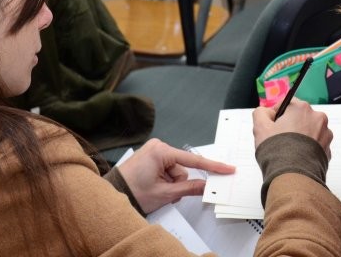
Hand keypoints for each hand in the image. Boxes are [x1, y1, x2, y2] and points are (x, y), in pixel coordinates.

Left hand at [118, 139, 234, 213]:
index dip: (212, 167)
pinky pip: (168, 169)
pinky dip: (165, 181)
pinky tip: (153, 186)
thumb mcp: (165, 193)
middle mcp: (158, 146)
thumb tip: (207, 186)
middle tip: (164, 192)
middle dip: (177, 183)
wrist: (112, 195)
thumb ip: (189, 188)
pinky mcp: (151, 157)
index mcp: (161, 151)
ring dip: (170, 184)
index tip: (228, 169)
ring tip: (155, 190)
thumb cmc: (133, 192)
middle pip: (183, 168)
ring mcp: (154, 151)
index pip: (193, 160)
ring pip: (175, 171)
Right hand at [253, 98, 331, 153]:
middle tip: (279, 140)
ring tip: (289, 151)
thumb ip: (261, 112)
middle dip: (289, 126)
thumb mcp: (260, 127)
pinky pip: (315, 145)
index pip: (286, 104)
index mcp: (302, 108)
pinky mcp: (328, 150)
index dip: (276, 115)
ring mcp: (325, 135)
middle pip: (299, 117)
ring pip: (308, 131)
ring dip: (300, 137)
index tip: (271, 127)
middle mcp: (318, 118)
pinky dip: (307, 149)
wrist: (294, 177)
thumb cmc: (277, 151)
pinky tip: (297, 157)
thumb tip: (267, 112)